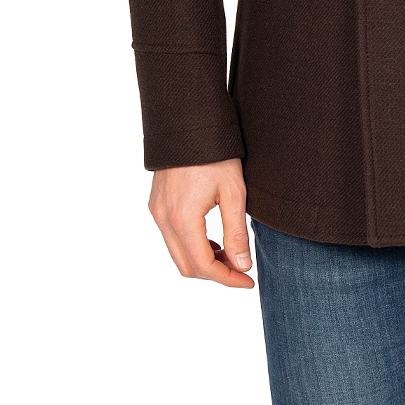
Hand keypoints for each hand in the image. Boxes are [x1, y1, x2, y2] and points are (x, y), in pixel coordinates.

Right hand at [148, 158, 253, 288]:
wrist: (188, 123)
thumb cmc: (215, 154)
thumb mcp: (234, 194)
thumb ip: (237, 233)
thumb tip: (242, 266)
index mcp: (183, 219)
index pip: (204, 265)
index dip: (228, 279)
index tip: (248, 280)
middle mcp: (164, 219)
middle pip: (186, 266)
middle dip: (215, 273)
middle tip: (241, 269)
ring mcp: (156, 212)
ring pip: (177, 254)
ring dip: (203, 260)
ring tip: (230, 252)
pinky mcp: (156, 205)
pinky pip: (171, 238)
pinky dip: (192, 246)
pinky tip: (213, 239)